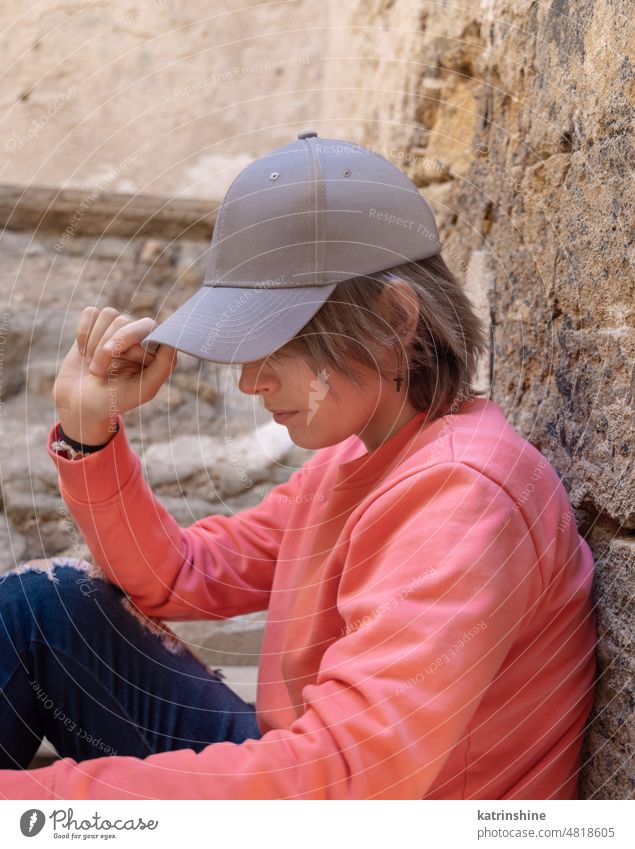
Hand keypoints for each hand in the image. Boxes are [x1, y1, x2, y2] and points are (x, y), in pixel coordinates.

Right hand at [52, 307, 177, 442]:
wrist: (80, 405)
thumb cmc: (115, 400)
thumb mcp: (144, 390)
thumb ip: (164, 367)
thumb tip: (171, 341)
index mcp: (155, 350)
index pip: (150, 327)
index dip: (130, 340)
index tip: (115, 357)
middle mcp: (139, 335)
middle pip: (124, 321)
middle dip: (108, 347)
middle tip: (97, 372)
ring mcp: (118, 328)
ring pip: (109, 315)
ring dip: (94, 345)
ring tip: (94, 367)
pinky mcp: (96, 324)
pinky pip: (90, 314)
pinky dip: (83, 334)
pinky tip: (84, 353)